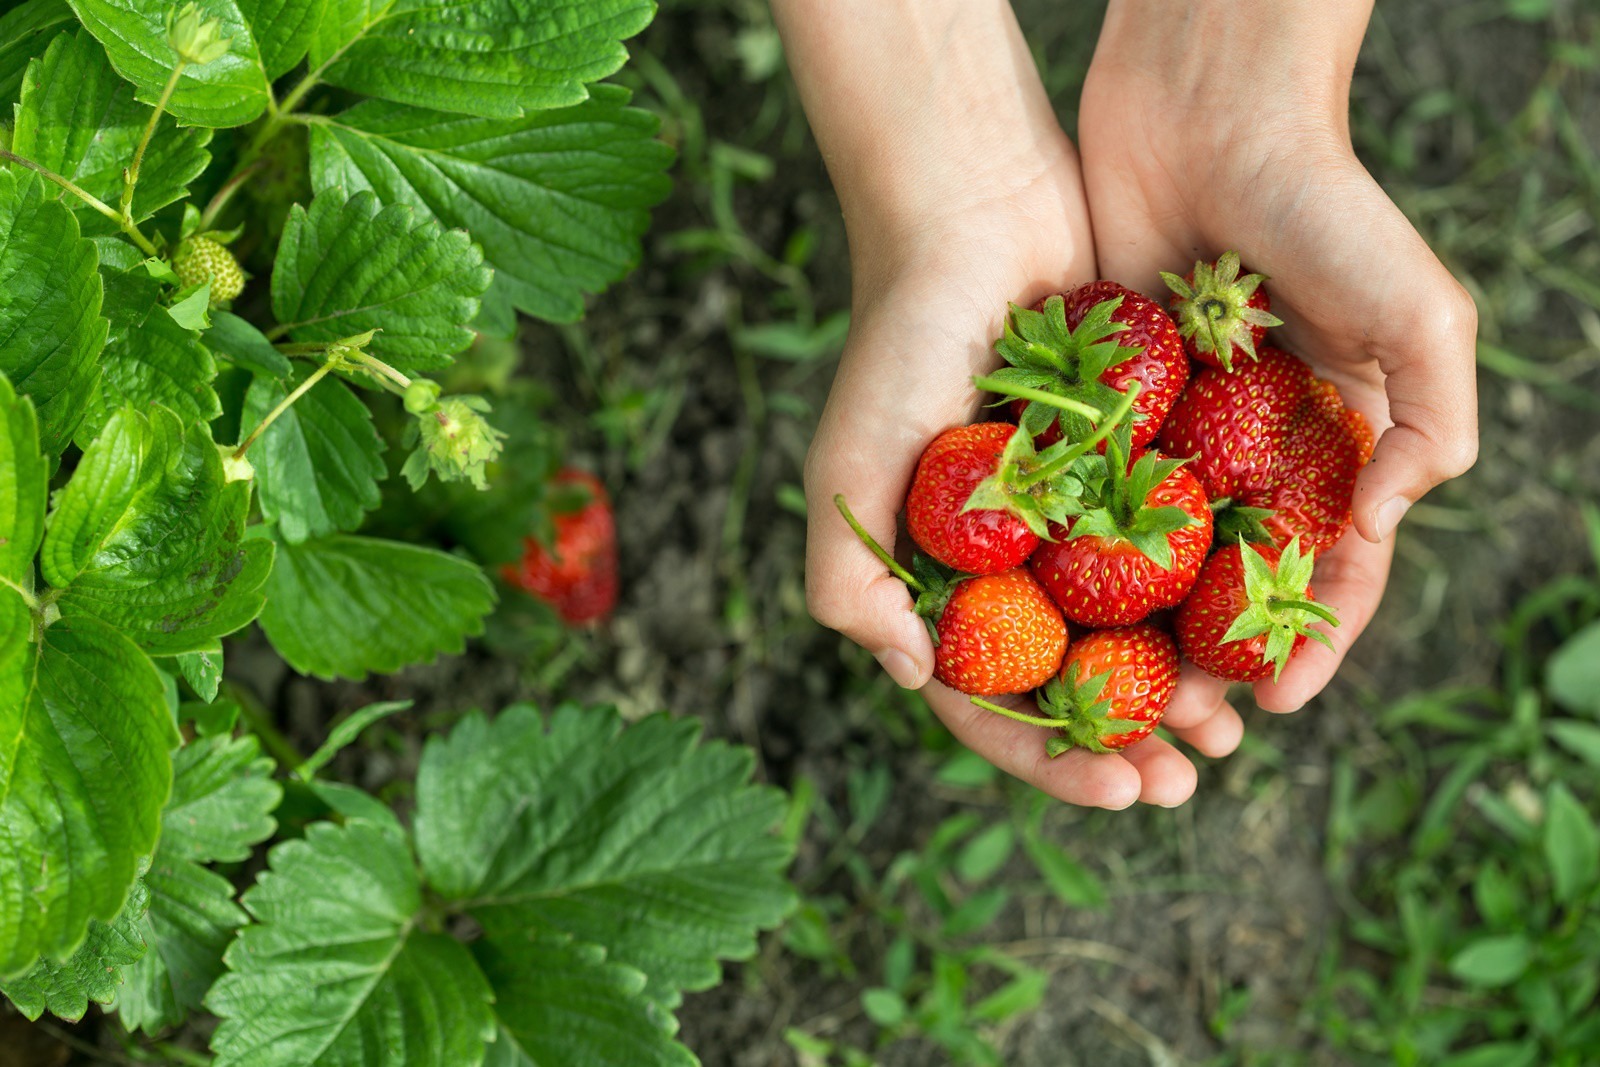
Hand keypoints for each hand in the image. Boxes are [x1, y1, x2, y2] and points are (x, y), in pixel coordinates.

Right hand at [778, 0, 1240, 808]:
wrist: (980, 213)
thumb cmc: (900, 340)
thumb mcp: (850, 465)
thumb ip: (849, 577)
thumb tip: (914, 678)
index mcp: (938, 577)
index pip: (989, 700)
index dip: (1048, 759)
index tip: (1122, 793)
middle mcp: (1007, 560)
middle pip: (1071, 681)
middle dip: (1127, 744)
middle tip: (1190, 782)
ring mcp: (1072, 516)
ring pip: (1135, 628)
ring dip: (1180, 687)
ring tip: (1234, 728)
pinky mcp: (1134, 464)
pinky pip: (1180, 547)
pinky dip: (1214, 596)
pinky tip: (1260, 630)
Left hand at [1077, 0, 1477, 718]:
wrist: (1206, 111)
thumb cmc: (1327, 206)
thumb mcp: (1418, 313)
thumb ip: (1431, 423)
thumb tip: (1378, 529)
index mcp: (1337, 441)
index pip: (1330, 568)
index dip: (1312, 640)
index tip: (1275, 704)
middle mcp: (1256, 448)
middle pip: (1234, 582)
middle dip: (1215, 657)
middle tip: (1181, 724)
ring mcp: (1177, 430)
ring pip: (1155, 558)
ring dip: (1142, 631)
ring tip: (1120, 693)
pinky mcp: (1105, 403)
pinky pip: (1089, 494)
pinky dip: (1077, 554)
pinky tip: (1054, 612)